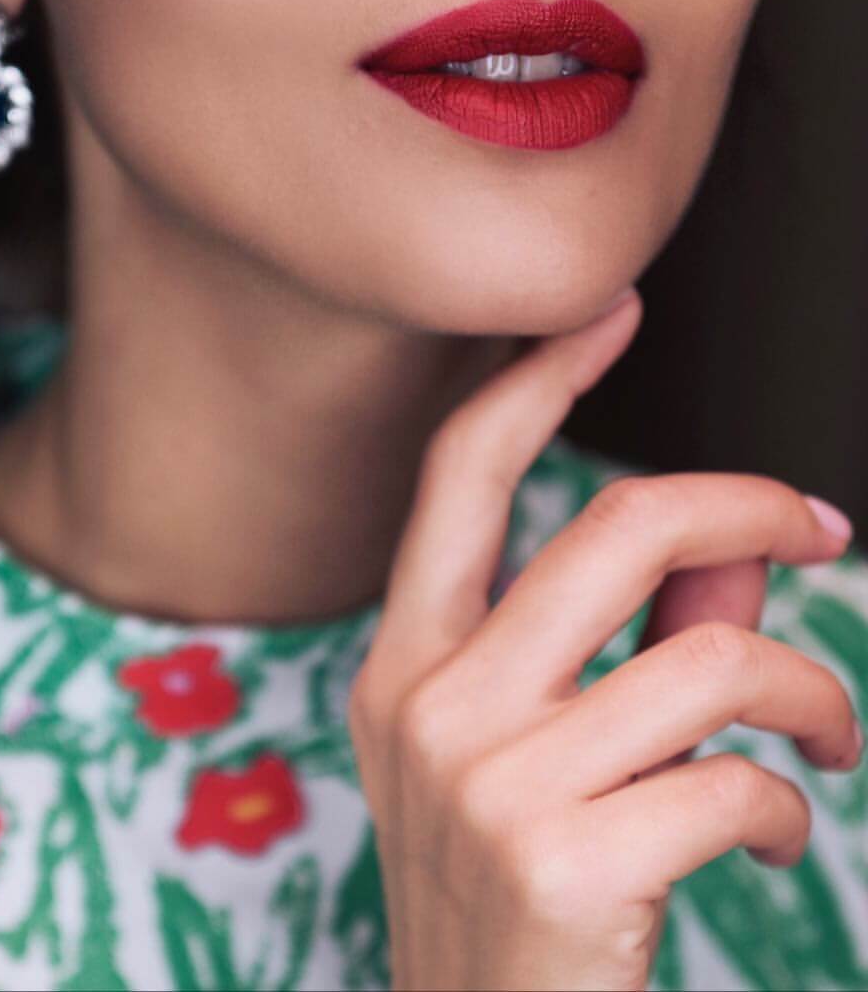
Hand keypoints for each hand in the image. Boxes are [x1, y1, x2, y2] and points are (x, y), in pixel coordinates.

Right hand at [347, 291, 860, 991]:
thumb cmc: (513, 917)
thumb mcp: (533, 767)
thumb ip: (626, 647)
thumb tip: (734, 561)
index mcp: (402, 665)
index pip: (459, 473)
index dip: (540, 374)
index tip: (614, 311)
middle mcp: (432, 704)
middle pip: (619, 524)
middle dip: (750, 506)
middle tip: (822, 528)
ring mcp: (491, 784)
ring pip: (714, 657)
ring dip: (810, 694)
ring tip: (828, 739)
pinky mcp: (567, 862)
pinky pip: (737, 776)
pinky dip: (791, 800)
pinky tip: (778, 835)